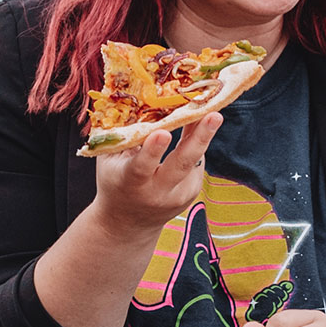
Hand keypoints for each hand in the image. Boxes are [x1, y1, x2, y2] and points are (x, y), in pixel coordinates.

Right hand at [87, 111, 219, 238]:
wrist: (127, 224)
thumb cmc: (115, 182)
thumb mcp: (110, 161)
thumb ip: (123, 137)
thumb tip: (143, 103)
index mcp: (131, 183)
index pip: (141, 167)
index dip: (152, 151)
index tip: (163, 133)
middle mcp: (157, 192)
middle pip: (181, 164)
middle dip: (199, 138)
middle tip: (215, 115)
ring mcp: (178, 195)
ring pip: (194, 160)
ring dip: (202, 134)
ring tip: (210, 110)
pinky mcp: (191, 193)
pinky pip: (196, 162)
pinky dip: (195, 143)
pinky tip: (195, 128)